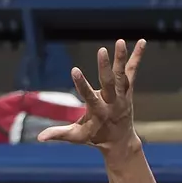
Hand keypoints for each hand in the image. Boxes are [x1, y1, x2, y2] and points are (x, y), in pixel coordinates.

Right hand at [36, 38, 144, 154]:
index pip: (88, 96)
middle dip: (104, 67)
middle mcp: (112, 102)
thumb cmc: (95, 137)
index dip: (81, 84)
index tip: (74, 70)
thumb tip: (39, 138)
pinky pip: (132, 71)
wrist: (120, 141)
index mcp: (98, 112)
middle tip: (101, 51)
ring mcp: (122, 95)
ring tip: (121, 41)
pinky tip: (142, 42)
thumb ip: (58, 134)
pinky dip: (136, 57)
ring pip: (122, 74)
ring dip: (121, 58)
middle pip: (108, 82)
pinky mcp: (128, 90)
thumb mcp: (76, 136)